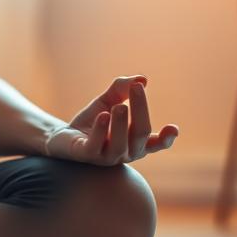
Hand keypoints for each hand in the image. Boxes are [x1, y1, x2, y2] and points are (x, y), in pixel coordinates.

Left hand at [45, 75, 178, 164]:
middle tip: (137, 88)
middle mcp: (125, 152)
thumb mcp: (108, 100)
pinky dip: (100, 130)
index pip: (157, 144)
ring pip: (120, 144)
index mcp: (136, 142)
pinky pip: (95, 146)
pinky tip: (103, 115)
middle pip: (140, 134)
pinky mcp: (87, 156)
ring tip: (119, 106)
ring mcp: (106, 157)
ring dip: (121, 124)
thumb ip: (122, 89)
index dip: (167, 138)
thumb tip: (142, 79)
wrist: (63, 136)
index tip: (173, 127)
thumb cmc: (93, 120)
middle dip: (141, 110)